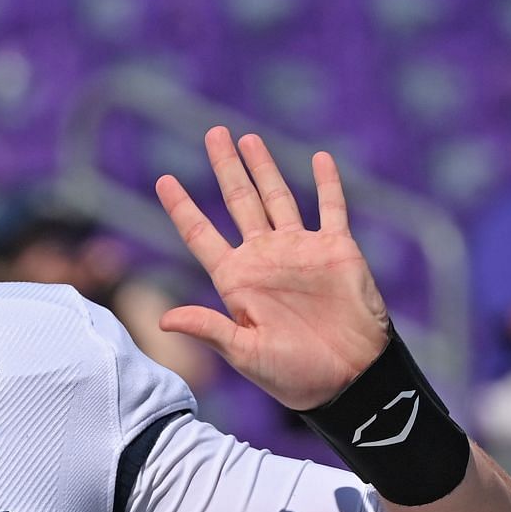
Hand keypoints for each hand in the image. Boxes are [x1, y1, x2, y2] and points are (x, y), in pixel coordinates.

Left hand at [155, 127, 389, 409]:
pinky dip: (327, 183)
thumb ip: (208, 328)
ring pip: (278, 197)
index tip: (163, 179)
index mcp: (236, 281)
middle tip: (213, 133)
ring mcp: (300, 251)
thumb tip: (162, 320)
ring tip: (248, 138)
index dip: (182, 208)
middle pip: (239, 202)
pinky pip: (332, 208)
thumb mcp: (244, 353)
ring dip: (264, 168)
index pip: (201, 235)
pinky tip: (318, 158)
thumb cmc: (292, 374)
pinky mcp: (337, 250)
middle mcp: (265, 258)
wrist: (348, 378)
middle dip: (226, 168)